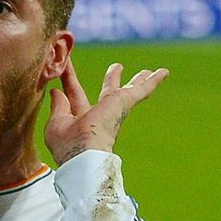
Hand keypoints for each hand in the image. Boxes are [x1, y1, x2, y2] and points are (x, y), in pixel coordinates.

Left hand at [45, 60, 168, 165]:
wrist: (85, 155)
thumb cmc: (68, 145)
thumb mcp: (56, 123)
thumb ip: (58, 106)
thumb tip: (56, 90)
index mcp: (81, 121)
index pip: (75, 94)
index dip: (70, 79)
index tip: (65, 65)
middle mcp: (100, 115)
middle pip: (108, 93)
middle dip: (112, 80)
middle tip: (117, 66)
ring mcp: (114, 110)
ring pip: (128, 91)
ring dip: (137, 81)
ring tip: (147, 71)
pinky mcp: (124, 103)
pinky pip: (141, 90)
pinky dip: (153, 81)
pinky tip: (164, 72)